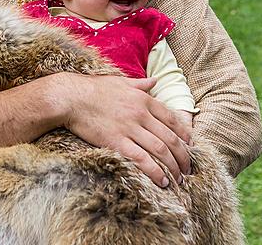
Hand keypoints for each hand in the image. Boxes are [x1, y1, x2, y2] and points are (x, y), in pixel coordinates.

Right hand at [60, 74, 191, 186]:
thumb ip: (140, 84)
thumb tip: (155, 80)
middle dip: (183, 156)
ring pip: (160, 150)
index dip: (184, 133)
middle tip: (188, 168)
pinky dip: (155, 172)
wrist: (71, 97)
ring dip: (173, 167)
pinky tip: (162, 182)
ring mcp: (129, 128)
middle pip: (170, 137)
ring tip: (179, 179)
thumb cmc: (93, 88)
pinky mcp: (117, 142)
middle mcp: (140, 113)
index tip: (191, 145)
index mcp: (143, 99)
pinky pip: (141, 160)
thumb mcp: (121, 81)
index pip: (171, 118)